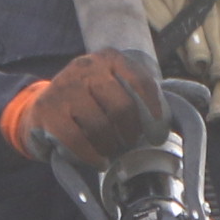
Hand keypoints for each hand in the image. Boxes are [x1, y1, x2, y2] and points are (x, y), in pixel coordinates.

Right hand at [0, 50, 165, 166]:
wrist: (37, 111)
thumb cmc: (85, 104)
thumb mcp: (110, 88)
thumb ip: (138, 93)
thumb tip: (181, 109)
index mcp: (107, 58)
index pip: (139, 80)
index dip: (154, 109)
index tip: (158, 132)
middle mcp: (85, 67)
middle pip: (121, 107)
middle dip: (130, 132)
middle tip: (129, 142)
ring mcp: (64, 87)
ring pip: (100, 125)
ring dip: (110, 145)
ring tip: (110, 150)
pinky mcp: (47, 111)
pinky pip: (77, 140)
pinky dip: (92, 156)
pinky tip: (98, 161)